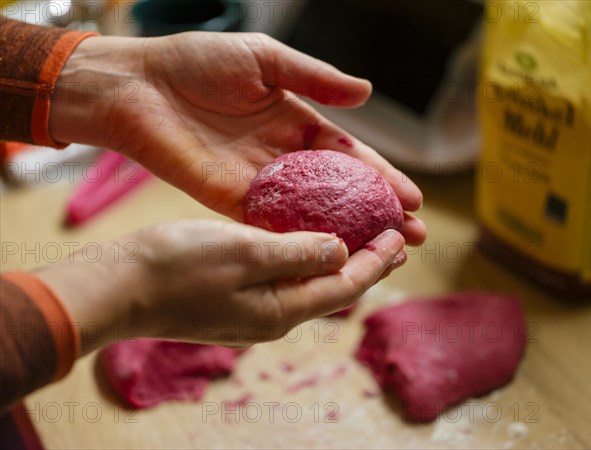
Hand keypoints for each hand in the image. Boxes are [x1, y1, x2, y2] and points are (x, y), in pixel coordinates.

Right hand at [36, 221, 405, 352]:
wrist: (119, 287)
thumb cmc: (177, 268)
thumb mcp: (246, 253)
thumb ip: (299, 254)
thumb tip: (342, 252)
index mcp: (282, 310)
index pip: (346, 286)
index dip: (377, 262)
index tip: (402, 236)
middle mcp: (273, 316)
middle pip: (333, 288)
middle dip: (366, 263)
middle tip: (395, 239)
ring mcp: (252, 309)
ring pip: (309, 282)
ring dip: (338, 259)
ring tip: (359, 237)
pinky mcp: (233, 297)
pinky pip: (283, 277)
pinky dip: (305, 256)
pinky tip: (306, 240)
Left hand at [49, 32, 425, 244]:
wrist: (137, 87)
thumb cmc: (197, 62)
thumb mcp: (265, 59)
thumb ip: (314, 77)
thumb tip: (367, 93)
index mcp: (294, 120)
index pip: (348, 155)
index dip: (381, 175)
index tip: (412, 198)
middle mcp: (282, 156)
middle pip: (339, 190)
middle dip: (375, 212)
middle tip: (411, 234)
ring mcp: (259, 182)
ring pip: (312, 213)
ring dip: (348, 233)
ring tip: (383, 253)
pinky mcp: (231, 201)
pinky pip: (273, 224)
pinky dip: (301, 239)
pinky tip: (332, 257)